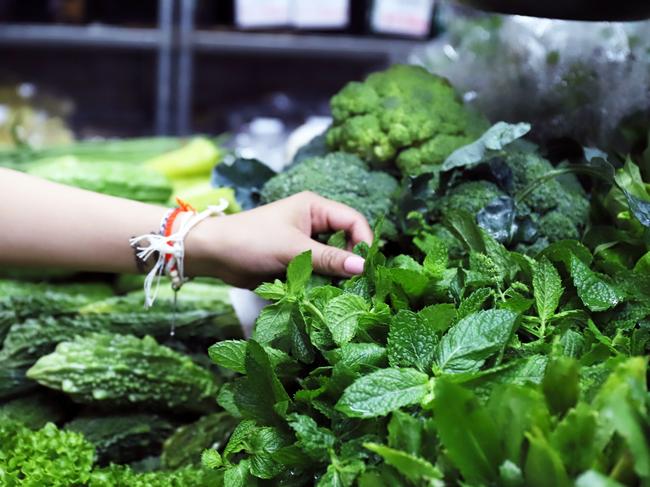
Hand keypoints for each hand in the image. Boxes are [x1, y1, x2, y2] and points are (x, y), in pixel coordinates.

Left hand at [185, 191, 372, 287]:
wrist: (215, 254)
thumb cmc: (252, 241)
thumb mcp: (293, 249)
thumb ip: (328, 258)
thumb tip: (362, 267)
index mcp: (315, 208)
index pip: (353, 221)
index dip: (364, 242)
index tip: (367, 267)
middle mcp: (314, 223)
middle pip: (347, 241)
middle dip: (351, 262)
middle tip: (357, 284)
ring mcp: (305, 242)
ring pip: (334, 259)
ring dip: (336, 275)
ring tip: (340, 291)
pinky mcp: (297, 261)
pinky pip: (319, 271)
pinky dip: (322, 282)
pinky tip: (324, 293)